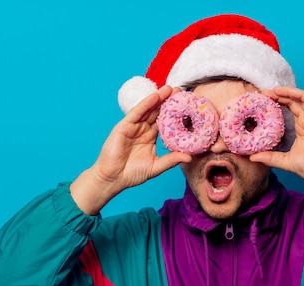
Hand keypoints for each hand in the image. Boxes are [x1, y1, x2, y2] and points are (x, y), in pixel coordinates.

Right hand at [70, 85, 190, 214]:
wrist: (113, 178)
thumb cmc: (132, 174)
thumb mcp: (156, 166)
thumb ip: (171, 160)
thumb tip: (189, 158)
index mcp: (151, 137)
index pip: (165, 122)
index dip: (175, 114)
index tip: (186, 106)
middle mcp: (143, 129)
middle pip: (157, 112)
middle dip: (168, 101)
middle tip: (180, 91)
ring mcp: (134, 126)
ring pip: (148, 109)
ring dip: (159, 98)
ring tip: (170, 89)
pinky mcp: (124, 126)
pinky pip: (137, 112)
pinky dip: (146, 103)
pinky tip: (155, 96)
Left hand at [250, 86, 303, 207]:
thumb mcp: (285, 161)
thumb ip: (270, 157)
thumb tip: (252, 157)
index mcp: (301, 129)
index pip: (287, 111)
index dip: (275, 104)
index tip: (261, 104)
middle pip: (292, 102)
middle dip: (277, 96)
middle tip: (262, 94)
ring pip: (300, 98)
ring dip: (286, 92)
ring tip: (271, 90)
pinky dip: (298, 93)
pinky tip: (285, 92)